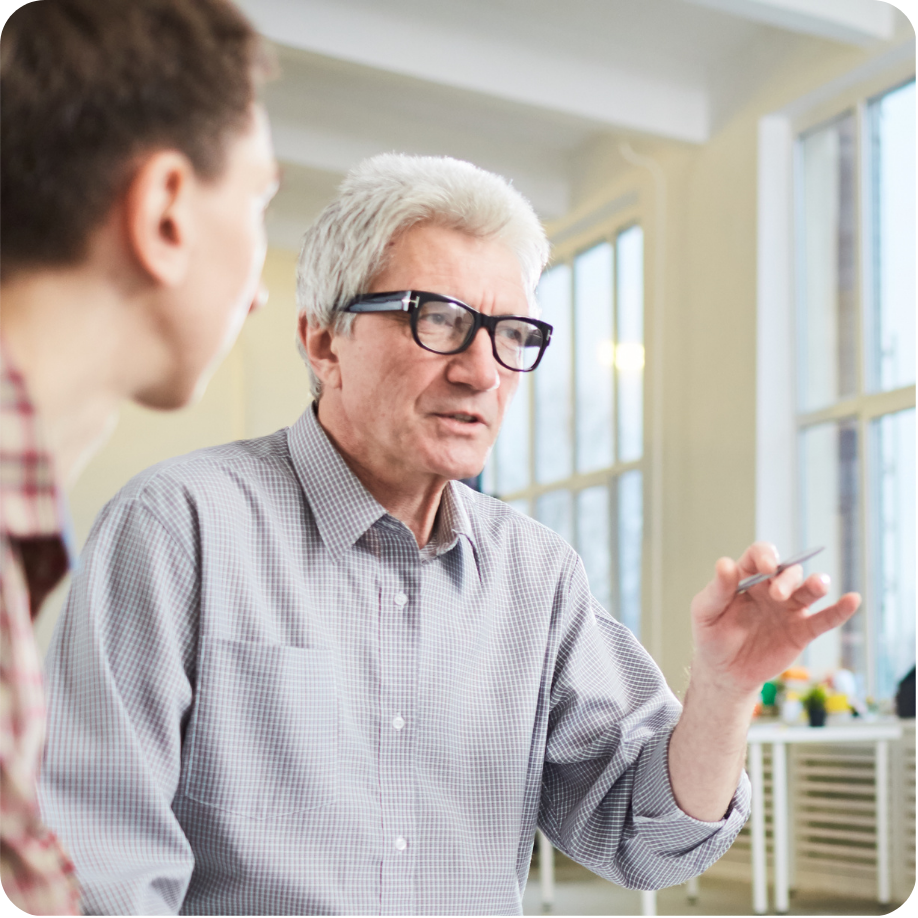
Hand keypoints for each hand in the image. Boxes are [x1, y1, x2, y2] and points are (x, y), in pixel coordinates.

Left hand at [689, 542, 860, 697]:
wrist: (725, 672)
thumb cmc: (712, 635)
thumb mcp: (706, 611)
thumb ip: (717, 589)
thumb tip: (725, 563)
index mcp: (747, 577)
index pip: (760, 556)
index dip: (765, 556)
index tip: (766, 567)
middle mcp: (771, 588)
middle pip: (788, 571)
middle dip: (786, 578)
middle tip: (777, 595)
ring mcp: (789, 609)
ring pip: (808, 590)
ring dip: (816, 584)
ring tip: (818, 585)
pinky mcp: (802, 631)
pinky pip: (824, 619)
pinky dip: (839, 610)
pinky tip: (852, 600)